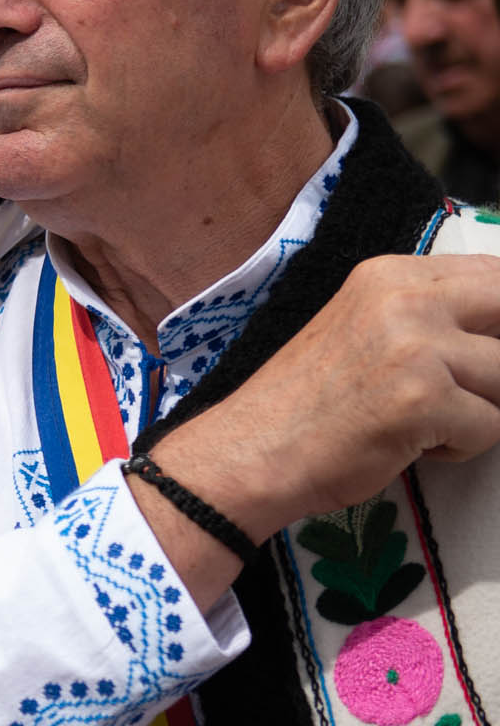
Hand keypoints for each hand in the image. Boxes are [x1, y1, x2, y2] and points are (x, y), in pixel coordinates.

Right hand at [150, 254, 499, 601]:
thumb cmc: (304, 404)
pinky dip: (460, 447)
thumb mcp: (363, 329)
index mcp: (388, 276)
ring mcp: (416, 347)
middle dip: (499, 362)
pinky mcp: (424, 399)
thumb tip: (496, 332)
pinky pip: (493, 427)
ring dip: (481, 410)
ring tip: (427, 422)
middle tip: (469, 389)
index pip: (494, 273)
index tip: (486, 352)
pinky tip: (412, 444)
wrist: (251, 452)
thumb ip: (425, 316)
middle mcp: (405, 299)